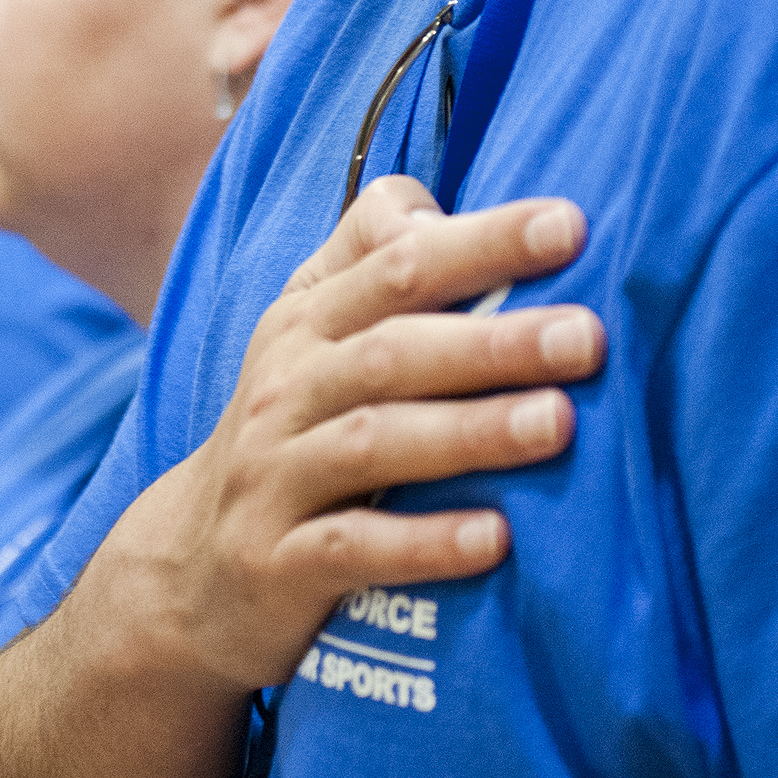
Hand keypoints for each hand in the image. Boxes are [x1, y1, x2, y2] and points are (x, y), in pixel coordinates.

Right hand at [100, 177, 605, 705]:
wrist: (191, 570)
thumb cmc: (291, 434)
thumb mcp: (311, 337)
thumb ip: (371, 261)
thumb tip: (442, 208)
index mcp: (308, 322)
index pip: (396, 264)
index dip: (481, 241)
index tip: (571, 226)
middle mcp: (288, 387)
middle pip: (391, 351)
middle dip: (491, 339)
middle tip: (587, 336)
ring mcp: (275, 475)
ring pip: (372, 443)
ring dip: (468, 432)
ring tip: (557, 424)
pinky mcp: (277, 563)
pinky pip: (352, 549)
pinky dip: (423, 544)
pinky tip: (496, 540)